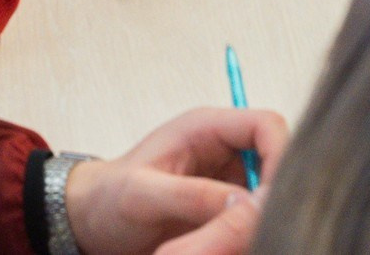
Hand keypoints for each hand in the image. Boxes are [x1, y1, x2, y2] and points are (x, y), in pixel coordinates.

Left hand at [65, 107, 286, 254]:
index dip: (280, 157)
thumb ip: (193, 195)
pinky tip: (212, 250)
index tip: (271, 201)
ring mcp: (228, 187)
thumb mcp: (142, 194)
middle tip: (245, 236)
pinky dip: (240, 243)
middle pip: (276, 170)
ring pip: (266, 205)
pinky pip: (249, 229)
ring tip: (207, 247)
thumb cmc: (108, 198)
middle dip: (268, 205)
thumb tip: (249, 203)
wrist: (89, 226)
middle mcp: (226, 156)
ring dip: (250, 230)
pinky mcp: (225, 217)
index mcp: (208, 130)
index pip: (268, 127)